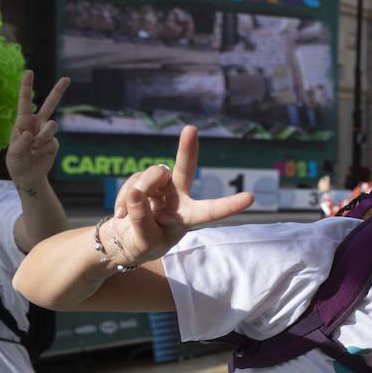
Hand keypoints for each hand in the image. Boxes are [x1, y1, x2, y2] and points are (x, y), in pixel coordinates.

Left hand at [6, 71, 66, 184]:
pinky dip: (44, 148)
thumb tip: (32, 134)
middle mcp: (36, 124)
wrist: (28, 176)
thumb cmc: (16, 161)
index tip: (30, 71)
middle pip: (49, 105)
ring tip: (35, 146)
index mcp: (23, 121)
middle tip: (67, 79)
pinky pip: (52, 141)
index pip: (25, 102)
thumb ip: (21, 143)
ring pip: (52, 126)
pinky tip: (38, 153)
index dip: (27, 86)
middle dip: (58, 91)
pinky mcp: (54, 143)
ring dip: (43, 136)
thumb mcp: (13, 152)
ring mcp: (46, 133)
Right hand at [109, 124, 253, 264]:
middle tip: (190, 129)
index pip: (211, 210)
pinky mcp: (143, 181)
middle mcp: (179, 196)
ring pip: (152, 175)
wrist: (125, 240)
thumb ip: (142, 220)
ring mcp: (161, 186)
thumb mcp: (146, 241)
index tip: (250, 198)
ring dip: (138, 190)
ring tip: (127, 214)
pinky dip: (123, 198)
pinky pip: (133, 181)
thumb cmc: (144, 243)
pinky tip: (121, 213)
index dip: (230, 204)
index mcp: (189, 215)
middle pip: (185, 169)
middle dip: (187, 149)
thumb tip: (135, 193)